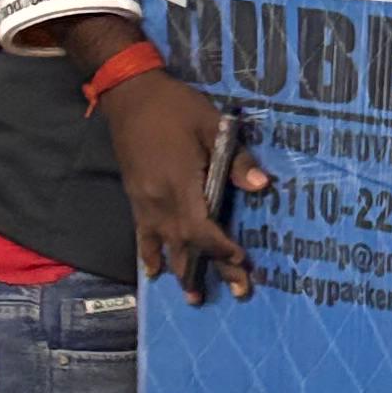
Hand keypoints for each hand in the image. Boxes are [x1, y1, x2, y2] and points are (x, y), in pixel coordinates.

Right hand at [97, 68, 271, 299]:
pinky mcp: (135, 197)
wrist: (129, 94)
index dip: (222, 248)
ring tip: (195, 298)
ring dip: (181, 271)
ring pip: (165, 244)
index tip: (243, 261)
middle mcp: (159, 200)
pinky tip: (155, 272)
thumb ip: (236, 158)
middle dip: (212, 269)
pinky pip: (142, 233)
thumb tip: (263, 186)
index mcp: (179, 183)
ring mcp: (144, 201)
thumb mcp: (212, 124)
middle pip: (187, 243)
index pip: (202, 228)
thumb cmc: (175, 106)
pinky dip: (150, 254)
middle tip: (238, 293)